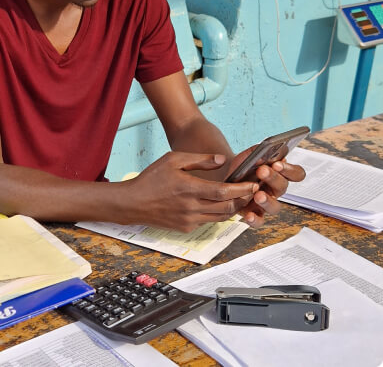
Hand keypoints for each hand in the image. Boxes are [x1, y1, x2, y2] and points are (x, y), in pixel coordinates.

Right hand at [122, 151, 258, 232]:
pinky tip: (219, 204)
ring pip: (221, 217)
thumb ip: (199, 159)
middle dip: (243, 199)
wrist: (132, 203)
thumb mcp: (173, 160)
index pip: (224, 192)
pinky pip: (208, 221)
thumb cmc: (151, 179)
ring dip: (233, 208)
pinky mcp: (186, 228)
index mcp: (189, 189)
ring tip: (240, 197)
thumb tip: (222, 160)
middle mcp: (192, 207)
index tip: (253, 184)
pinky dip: (217, 213)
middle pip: (228, 207)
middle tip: (252, 190)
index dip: (242, 189)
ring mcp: (189, 220)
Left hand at [237, 156, 305, 227]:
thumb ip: (257, 152)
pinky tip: (249, 215)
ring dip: (268, 201)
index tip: (277, 163)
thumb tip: (265, 150)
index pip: (296, 173)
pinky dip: (255, 219)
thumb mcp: (248, 156)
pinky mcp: (255, 214)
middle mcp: (276, 190)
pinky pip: (259, 221)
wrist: (225, 179)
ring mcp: (267, 203)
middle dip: (273, 178)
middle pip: (283, 186)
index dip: (290, 170)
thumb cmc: (242, 168)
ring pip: (275, 207)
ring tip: (258, 195)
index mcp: (280, 174)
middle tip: (262, 171)